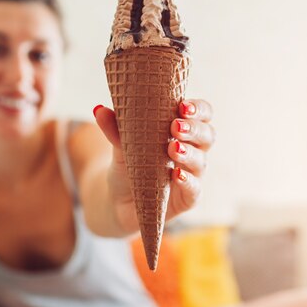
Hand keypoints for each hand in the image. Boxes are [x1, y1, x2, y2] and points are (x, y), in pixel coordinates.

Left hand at [94, 99, 213, 229]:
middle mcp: (193, 151)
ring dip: (189, 153)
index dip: (198, 108)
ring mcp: (192, 175)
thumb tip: (99, 110)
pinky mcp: (187, 199)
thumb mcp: (121, 145)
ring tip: (172, 149)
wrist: (119, 200)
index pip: (202, 114)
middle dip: (194, 128)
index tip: (182, 106)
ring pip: (201, 161)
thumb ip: (114, 128)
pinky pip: (195, 190)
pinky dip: (188, 181)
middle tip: (175, 126)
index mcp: (182, 131)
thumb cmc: (129, 165)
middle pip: (207, 135)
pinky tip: (177, 175)